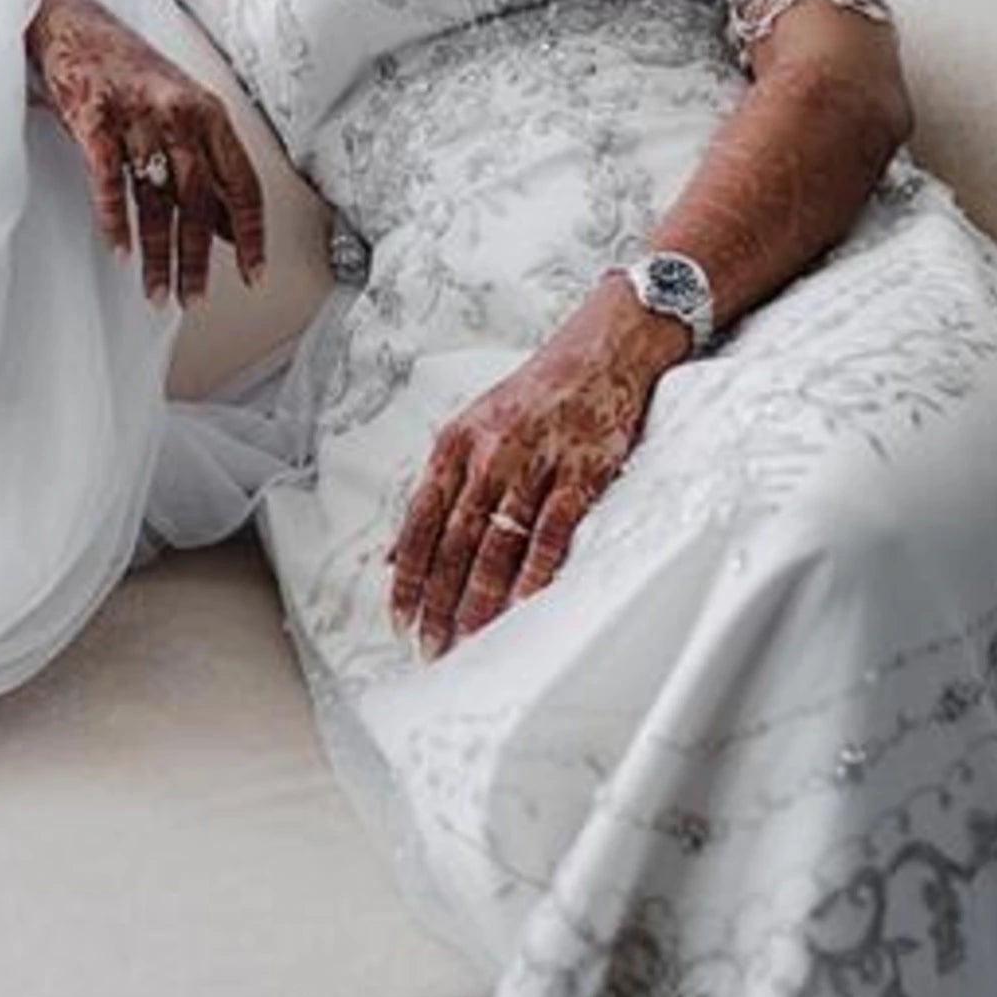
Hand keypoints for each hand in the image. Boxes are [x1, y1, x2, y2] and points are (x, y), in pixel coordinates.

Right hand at [28, 0, 265, 309]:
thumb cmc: (128, 70)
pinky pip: (108, 179)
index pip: (243, 182)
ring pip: (155, 197)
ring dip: (157, 252)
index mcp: (209, 112)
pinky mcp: (93, 116)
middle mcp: (179, 112)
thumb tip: (232, 225)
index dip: (251, 233)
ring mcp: (135, 114)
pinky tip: (120, 250)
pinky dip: (114, 219)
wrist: (73, 23)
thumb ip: (208, 165)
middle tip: (192, 296)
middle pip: (199, 199)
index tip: (253, 273)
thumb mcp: (181, 111)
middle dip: (197, 257)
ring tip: (155, 290)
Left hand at [390, 287, 671, 657]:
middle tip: (431, 644)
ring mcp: (536, 463)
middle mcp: (490, 453)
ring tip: (469, 636)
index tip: (400, 616)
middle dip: (439, 598)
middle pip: (456, 540)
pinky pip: (552, 531)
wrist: (600, 352)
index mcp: (456, 444)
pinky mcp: (580, 471)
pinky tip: (521, 605)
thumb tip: (396, 553)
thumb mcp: (471, 429)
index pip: (422, 520)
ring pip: (499, 542)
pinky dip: (534, 571)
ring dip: (481, 596)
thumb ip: (437, 489)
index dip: (409, 574)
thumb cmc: (534, 395)